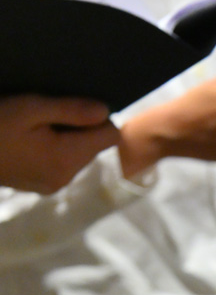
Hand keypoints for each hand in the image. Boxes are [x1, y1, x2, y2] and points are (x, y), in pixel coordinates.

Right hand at [0, 95, 120, 192]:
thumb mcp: (29, 108)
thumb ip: (71, 110)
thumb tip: (105, 111)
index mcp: (67, 159)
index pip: (110, 135)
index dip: (97, 117)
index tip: (71, 108)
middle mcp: (65, 177)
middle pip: (94, 146)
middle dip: (79, 129)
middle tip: (45, 117)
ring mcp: (51, 185)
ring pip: (77, 155)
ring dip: (64, 140)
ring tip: (32, 129)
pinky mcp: (38, 186)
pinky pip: (60, 164)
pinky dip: (51, 151)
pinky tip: (26, 142)